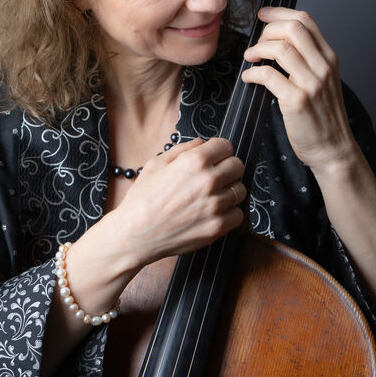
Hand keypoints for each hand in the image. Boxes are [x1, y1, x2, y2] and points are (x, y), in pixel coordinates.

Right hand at [104, 137, 245, 269]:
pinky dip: (229, 213)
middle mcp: (208, 181)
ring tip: (213, 196)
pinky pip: (238, 214)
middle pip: (237, 166)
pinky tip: (214, 212)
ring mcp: (215, 205)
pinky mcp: (217, 227)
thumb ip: (183, 149)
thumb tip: (202, 142)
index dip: (219, 151)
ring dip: (229, 191)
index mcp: (194, 161)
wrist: (135, 234)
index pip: (226, 146)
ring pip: (240, 190)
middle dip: (228, 168)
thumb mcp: (156, 164)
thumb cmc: (142, 199)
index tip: (215, 157)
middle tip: (216, 176)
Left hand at [241, 7, 356, 177]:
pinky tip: (249, 78)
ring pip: (280, 48)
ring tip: (250, 58)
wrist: (333, 149)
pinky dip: (253, 73)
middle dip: (267, 30)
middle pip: (292, 28)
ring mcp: (311, 83)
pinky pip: (268, 75)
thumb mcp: (323, 81)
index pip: (305, 20)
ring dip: (258, 50)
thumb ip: (308, 60)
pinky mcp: (297, 100)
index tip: (263, 15)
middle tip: (256, 43)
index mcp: (329, 58)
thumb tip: (279, 42)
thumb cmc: (323, 117)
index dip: (280, 13)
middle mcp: (323, 66)